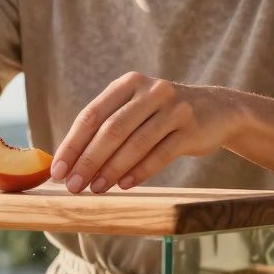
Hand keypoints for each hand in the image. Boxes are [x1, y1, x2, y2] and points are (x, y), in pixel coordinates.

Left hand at [51, 72, 234, 192]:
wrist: (216, 110)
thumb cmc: (162, 116)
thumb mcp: (135, 110)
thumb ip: (106, 128)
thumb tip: (68, 164)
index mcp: (129, 83)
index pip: (92, 115)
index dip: (72, 144)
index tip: (57, 171)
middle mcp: (151, 91)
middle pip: (112, 129)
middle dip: (88, 160)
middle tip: (73, 186)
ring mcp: (174, 108)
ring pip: (136, 143)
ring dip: (111, 170)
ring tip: (95, 189)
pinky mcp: (191, 129)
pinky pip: (161, 154)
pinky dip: (140, 171)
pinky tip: (124, 185)